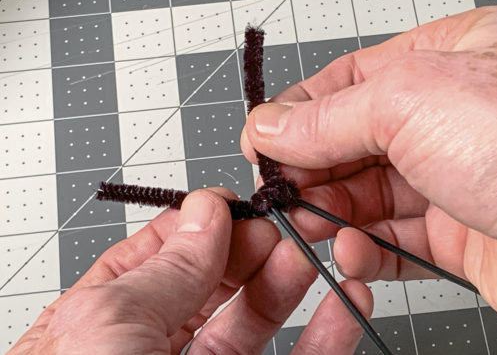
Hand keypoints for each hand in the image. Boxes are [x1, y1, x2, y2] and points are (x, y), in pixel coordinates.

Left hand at [8, 189, 372, 354]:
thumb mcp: (109, 327)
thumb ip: (166, 269)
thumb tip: (206, 211)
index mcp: (105, 324)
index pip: (160, 255)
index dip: (201, 224)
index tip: (238, 204)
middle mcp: (154, 351)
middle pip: (212, 282)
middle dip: (251, 247)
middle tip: (286, 223)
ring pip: (254, 319)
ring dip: (290, 280)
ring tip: (315, 251)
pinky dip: (324, 331)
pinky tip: (343, 300)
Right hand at [242, 6, 496, 328]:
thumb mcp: (408, 100)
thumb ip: (327, 117)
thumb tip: (269, 129)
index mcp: (448, 59)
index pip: (350, 81)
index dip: (299, 112)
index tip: (260, 141)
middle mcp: (452, 117)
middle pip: (354, 141)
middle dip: (310, 167)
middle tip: (276, 191)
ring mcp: (455, 178)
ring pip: (368, 196)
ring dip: (330, 213)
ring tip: (303, 225)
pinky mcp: (460, 236)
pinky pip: (394, 241)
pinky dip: (363, 249)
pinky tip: (350, 251)